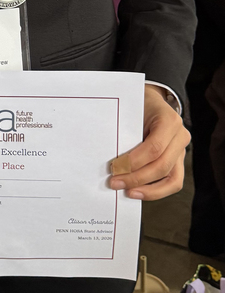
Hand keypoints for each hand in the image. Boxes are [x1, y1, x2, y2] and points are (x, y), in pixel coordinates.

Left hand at [109, 83, 189, 200]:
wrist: (151, 100)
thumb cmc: (139, 105)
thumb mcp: (132, 111)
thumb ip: (126, 132)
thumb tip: (111, 160)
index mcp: (170, 120)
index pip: (154, 147)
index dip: (133, 162)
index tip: (114, 168)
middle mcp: (180, 136)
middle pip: (162, 166)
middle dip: (136, 178)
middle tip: (114, 182)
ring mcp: (181, 150)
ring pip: (172, 180)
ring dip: (148, 190)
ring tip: (128, 192)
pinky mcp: (178, 161)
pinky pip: (172, 182)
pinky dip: (155, 191)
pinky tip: (137, 191)